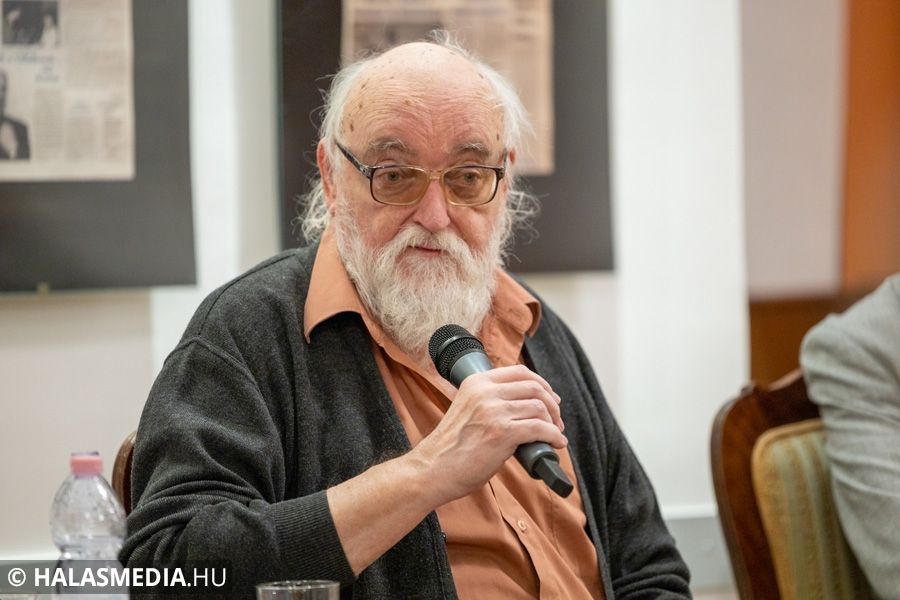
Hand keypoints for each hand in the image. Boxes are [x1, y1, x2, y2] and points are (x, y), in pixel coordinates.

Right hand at [408, 365, 566, 504]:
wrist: (433, 469)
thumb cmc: (451, 447)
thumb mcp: (467, 409)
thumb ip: (490, 401)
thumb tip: (524, 405)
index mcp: (476, 382)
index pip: (519, 372)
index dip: (541, 384)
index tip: (550, 398)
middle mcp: (485, 392)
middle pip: (534, 387)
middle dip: (552, 404)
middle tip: (556, 420)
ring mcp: (494, 411)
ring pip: (539, 407)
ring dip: (554, 422)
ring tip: (554, 435)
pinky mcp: (503, 433)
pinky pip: (540, 429)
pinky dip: (553, 437)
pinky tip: (556, 444)